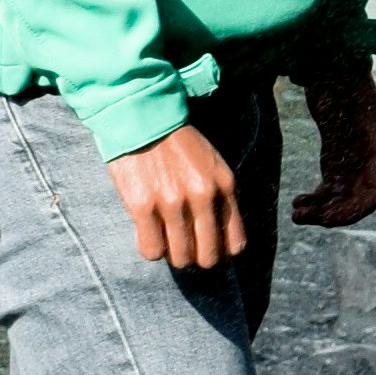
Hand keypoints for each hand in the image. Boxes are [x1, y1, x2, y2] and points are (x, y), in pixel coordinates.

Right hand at [108, 123, 248, 272]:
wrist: (140, 116)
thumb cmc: (176, 141)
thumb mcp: (211, 164)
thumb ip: (219, 196)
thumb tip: (217, 237)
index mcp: (224, 184)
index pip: (235, 243)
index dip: (220, 251)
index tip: (207, 245)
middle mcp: (202, 196)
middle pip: (208, 257)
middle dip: (196, 256)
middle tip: (184, 245)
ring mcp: (172, 202)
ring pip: (180, 258)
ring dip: (172, 254)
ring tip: (165, 238)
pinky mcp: (142, 206)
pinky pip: (151, 250)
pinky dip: (150, 248)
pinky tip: (147, 232)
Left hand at [290, 63, 375, 228]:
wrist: (327, 61)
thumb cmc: (335, 78)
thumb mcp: (338, 102)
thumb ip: (338, 131)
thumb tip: (332, 157)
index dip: (355, 211)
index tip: (327, 218)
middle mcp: (370, 156)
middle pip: (358, 200)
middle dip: (334, 213)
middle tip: (305, 218)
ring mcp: (354, 158)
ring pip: (343, 197)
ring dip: (322, 210)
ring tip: (297, 213)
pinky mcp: (338, 157)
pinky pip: (332, 188)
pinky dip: (317, 199)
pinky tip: (299, 202)